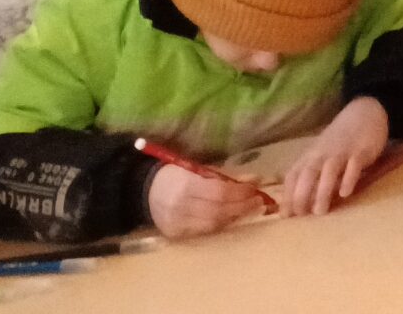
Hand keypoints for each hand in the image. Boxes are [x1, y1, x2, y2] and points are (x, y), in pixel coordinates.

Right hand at [145, 163, 268, 237]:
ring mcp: (177, 224)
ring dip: (235, 217)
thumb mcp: (196, 168)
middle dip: (242, 207)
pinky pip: (203, 231)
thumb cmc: (174, 174)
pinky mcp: (176, 235)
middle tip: (259, 201)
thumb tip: (254, 179)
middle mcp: (181, 208)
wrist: (143, 191)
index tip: (255, 188)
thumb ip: (223, 176)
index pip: (219, 193)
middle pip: (218, 211)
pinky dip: (221, 224)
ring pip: (213, 225)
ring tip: (249, 209)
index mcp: (185, 186)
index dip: (240, 192)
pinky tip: (232, 217)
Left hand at [280, 97, 389, 216]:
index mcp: (311, 156)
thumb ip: (314, 173)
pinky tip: (346, 193)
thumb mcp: (322, 153)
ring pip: (328, 172)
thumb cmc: (341, 139)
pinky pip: (354, 166)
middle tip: (301, 216)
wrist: (365, 112)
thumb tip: (303, 201)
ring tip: (320, 212)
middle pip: (307, 175)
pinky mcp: (361, 151)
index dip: (288, 195)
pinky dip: (348, 178)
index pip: (293, 176)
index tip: (286, 216)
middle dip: (301, 196)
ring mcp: (342, 152)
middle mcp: (323, 155)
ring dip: (322, 192)